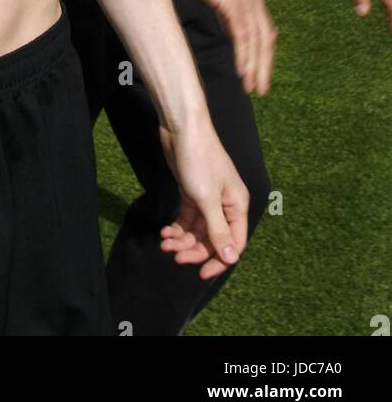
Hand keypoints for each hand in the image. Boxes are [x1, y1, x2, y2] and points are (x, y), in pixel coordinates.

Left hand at [158, 119, 248, 278]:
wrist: (181, 127)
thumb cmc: (199, 159)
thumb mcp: (207, 198)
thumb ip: (218, 230)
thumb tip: (231, 259)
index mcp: (237, 206)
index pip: (233, 244)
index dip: (219, 260)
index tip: (200, 273)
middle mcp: (225, 205)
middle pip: (213, 239)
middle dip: (194, 250)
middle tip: (174, 256)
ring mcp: (208, 198)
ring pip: (197, 230)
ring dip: (182, 240)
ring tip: (164, 243)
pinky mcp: (192, 192)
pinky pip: (187, 218)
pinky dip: (177, 227)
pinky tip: (165, 232)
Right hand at [182, 0, 276, 95]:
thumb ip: (229, 16)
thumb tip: (233, 36)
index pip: (266, 34)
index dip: (265, 57)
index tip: (261, 77)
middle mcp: (255, 0)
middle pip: (266, 40)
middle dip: (265, 67)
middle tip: (261, 90)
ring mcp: (246, 0)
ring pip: (257, 40)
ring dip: (255, 66)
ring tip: (251, 87)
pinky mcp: (233, 1)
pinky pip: (243, 32)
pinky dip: (244, 53)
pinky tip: (242, 70)